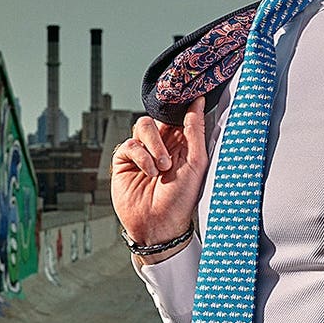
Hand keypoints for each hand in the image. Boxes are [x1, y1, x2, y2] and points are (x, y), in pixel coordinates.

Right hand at [111, 97, 208, 262]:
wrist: (158, 225)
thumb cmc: (181, 200)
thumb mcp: (196, 162)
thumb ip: (196, 130)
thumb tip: (199, 102)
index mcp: (181, 142)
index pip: (179, 114)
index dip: (180, 105)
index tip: (184, 97)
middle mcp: (161, 144)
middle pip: (157, 116)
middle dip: (164, 133)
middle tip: (170, 156)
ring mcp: (142, 151)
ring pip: (142, 125)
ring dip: (153, 146)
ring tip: (161, 167)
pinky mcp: (124, 160)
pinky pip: (130, 144)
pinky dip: (141, 157)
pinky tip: (148, 173)